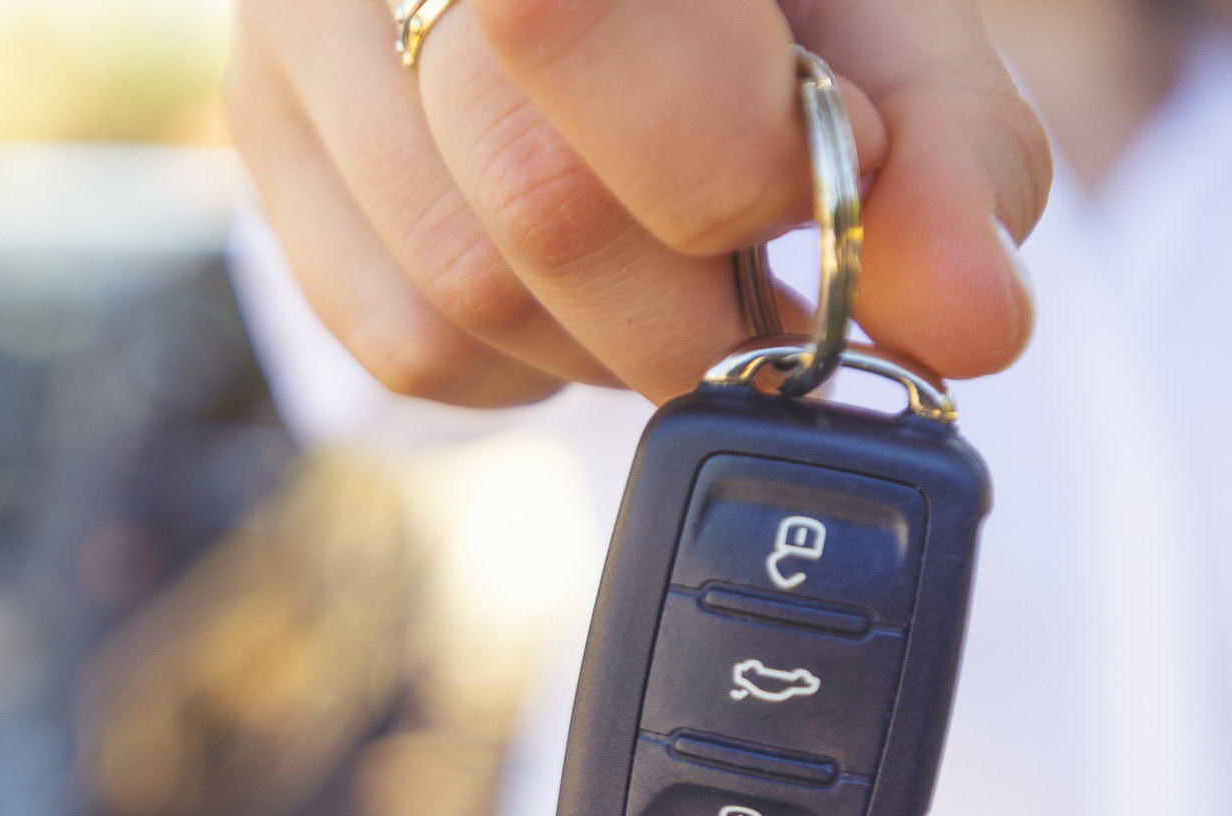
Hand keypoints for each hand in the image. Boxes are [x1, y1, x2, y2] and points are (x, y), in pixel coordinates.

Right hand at [228, 0, 1049, 406]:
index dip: (720, 156)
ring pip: (457, 298)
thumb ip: (936, 147)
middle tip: (769, 291)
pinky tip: (573, 283)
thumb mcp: (870, 2)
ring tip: (677, 269)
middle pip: (525, 203)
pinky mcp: (261, 133)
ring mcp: (289, 30)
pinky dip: (522, 363)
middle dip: (693, 310)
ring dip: (611, 345)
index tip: (825, 174)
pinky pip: (396, 341)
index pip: (567, 22)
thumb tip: (970, 328)